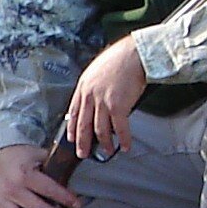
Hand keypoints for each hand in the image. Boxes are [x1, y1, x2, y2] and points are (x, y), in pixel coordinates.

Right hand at [0, 143, 78, 207]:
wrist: (0, 154)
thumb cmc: (24, 156)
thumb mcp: (41, 156)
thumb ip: (55, 169)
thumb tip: (73, 185)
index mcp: (24, 174)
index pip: (49, 189)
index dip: (65, 198)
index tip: (77, 205)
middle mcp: (12, 188)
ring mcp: (2, 198)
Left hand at [63, 37, 146, 160]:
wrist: (134, 54)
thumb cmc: (120, 58)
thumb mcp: (97, 70)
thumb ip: (93, 87)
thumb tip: (95, 100)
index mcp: (84, 86)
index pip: (73, 112)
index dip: (72, 128)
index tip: (72, 138)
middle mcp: (90, 95)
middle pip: (83, 125)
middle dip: (82, 142)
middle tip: (82, 153)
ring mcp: (103, 102)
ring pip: (100, 130)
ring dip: (104, 143)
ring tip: (107, 151)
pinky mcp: (118, 107)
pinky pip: (119, 129)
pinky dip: (123, 140)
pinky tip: (125, 146)